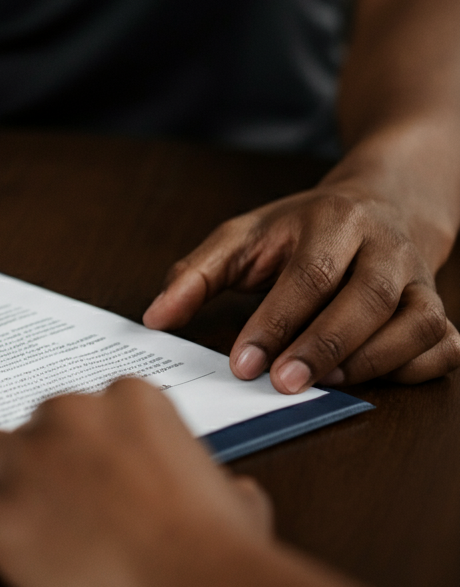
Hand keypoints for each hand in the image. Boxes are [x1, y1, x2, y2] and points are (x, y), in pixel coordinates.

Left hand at [0, 378, 271, 586]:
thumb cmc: (222, 553)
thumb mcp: (237, 500)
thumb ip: (217, 482)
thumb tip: (230, 495)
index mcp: (130, 400)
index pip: (90, 408)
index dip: (89, 445)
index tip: (92, 472)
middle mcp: (72, 416)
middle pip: (35, 424)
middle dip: (42, 458)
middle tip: (58, 500)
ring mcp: (27, 460)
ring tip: (8, 508)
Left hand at [143, 181, 459, 393]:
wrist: (382, 203)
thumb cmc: (302, 229)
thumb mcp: (242, 237)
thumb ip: (196, 274)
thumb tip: (155, 317)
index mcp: (333, 220)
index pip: (308, 275)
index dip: (276, 322)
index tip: (242, 363)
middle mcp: (384, 246)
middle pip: (367, 298)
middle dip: (323, 345)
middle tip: (282, 384)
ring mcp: (418, 278)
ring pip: (414, 322)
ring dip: (370, 361)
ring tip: (323, 384)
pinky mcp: (437, 306)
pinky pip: (443, 343)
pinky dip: (415, 367)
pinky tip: (373, 379)